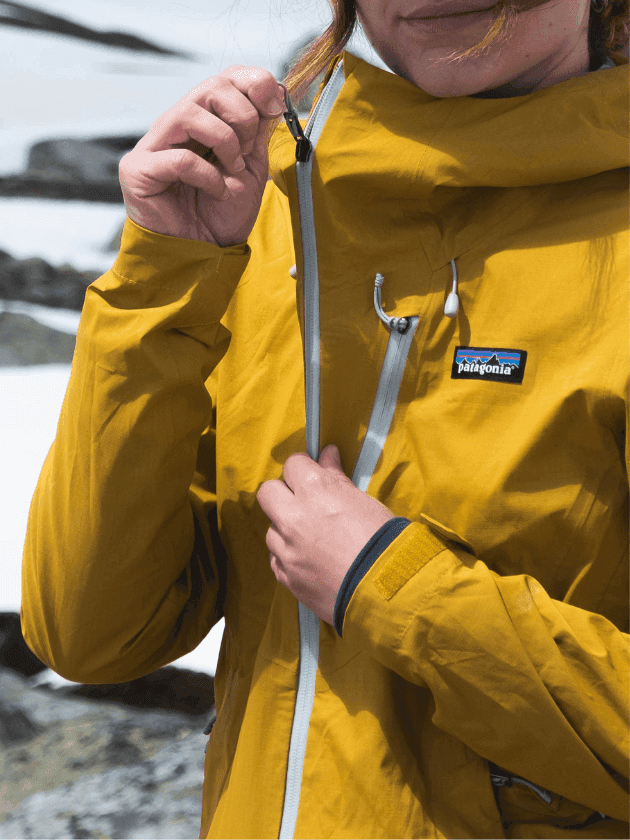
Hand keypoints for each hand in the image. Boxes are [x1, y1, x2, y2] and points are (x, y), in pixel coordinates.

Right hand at [118, 65, 284, 246]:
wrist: (202, 253)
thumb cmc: (220, 215)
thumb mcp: (251, 168)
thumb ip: (258, 133)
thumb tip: (276, 94)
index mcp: (204, 120)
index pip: (225, 77)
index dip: (254, 83)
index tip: (275, 107)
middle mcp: (177, 125)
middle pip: (210, 86)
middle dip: (242, 114)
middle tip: (249, 148)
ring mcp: (155, 145)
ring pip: (190, 112)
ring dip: (224, 140)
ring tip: (232, 171)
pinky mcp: (139, 170)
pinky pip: (179, 158)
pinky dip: (208, 174)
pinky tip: (217, 190)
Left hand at [256, 445, 394, 625]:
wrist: (384, 591)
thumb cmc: (382, 541)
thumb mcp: (363, 501)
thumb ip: (337, 478)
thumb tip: (327, 454)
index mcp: (314, 490)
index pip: (293, 463)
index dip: (303, 468)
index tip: (312, 475)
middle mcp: (293, 517)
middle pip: (267, 492)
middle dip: (282, 493)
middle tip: (303, 503)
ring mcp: (286, 549)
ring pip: (271, 529)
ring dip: (286, 529)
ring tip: (312, 539)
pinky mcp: (285, 576)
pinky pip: (277, 559)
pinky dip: (289, 556)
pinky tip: (311, 561)